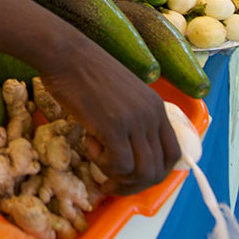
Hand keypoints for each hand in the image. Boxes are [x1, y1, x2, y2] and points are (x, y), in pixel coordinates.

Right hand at [38, 47, 179, 194]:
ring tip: (99, 165)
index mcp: (157, 107)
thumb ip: (132, 118)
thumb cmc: (85, 72)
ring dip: (119, 178)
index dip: (154, 172)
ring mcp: (135, 121)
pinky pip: (119, 165)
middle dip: (135, 184)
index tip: (132, 176)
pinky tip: (90, 147)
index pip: (173, 154)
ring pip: (141, 172)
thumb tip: (127, 151)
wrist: (65, 54)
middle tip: (111, 183)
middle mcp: (152, 115)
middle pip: (158, 169)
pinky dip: (103, 166)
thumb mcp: (121, 95)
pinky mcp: (114, 126)